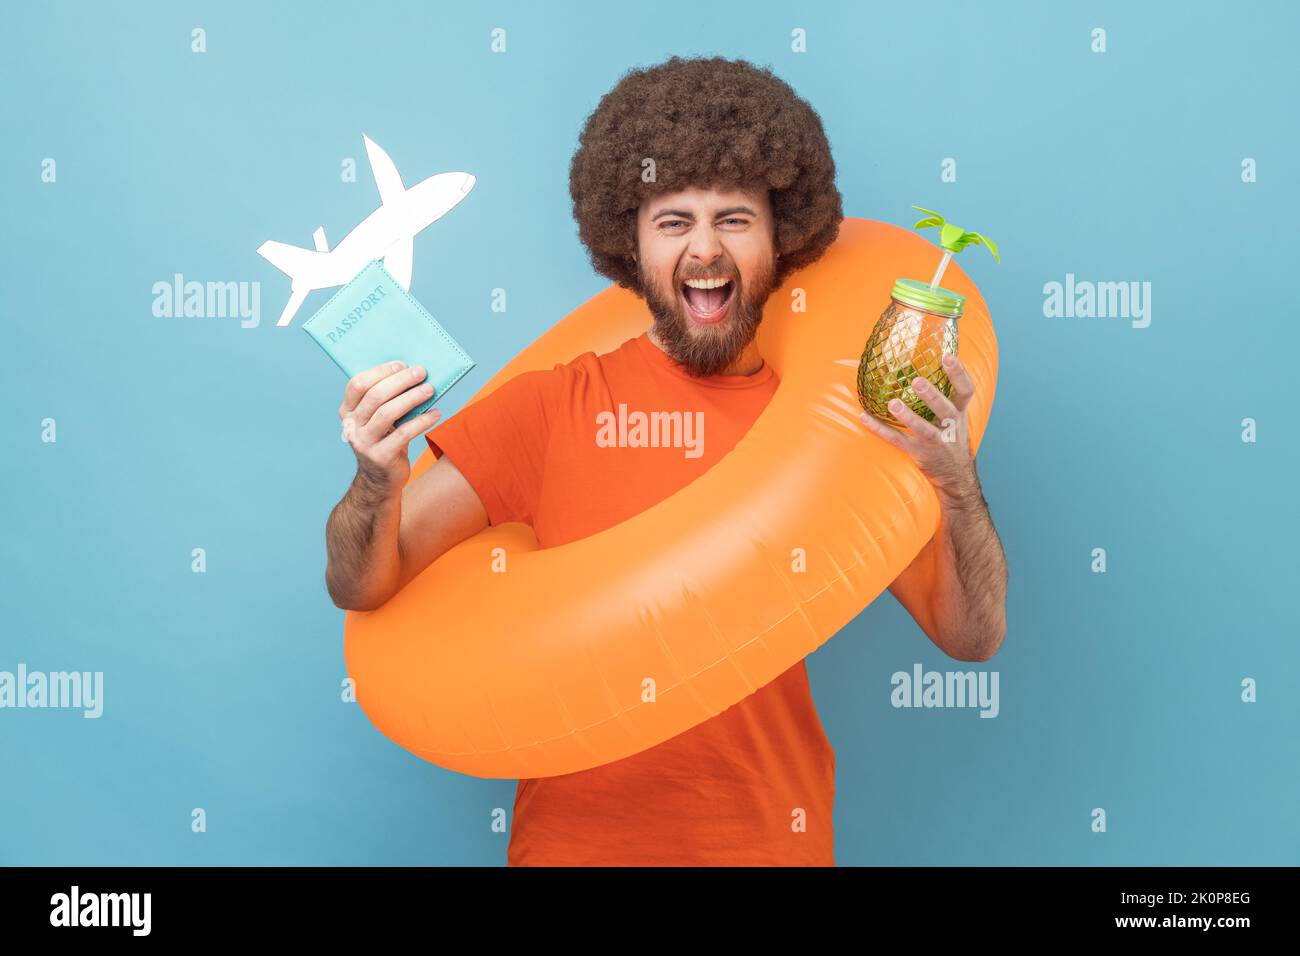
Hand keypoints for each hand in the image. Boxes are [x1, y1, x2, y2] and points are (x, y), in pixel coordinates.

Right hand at [340, 360, 440, 493]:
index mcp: (347, 411)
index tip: (402, 364)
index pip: (357, 384)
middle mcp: (351, 426)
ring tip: (430, 389)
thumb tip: (413, 372)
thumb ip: (387, 399)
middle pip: (375, 396)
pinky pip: (404, 434)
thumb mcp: (380, 419)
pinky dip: (422, 421)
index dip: (380, 372)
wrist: (381, 479)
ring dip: (412, 398)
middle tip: (421, 372)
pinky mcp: (381, 456)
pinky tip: (435, 413)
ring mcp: (364, 442)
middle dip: (400, 381)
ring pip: (388, 413)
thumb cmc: (385, 439)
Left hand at [859, 353, 977, 503]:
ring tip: (893, 403)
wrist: (956, 476)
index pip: (966, 390)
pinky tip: (864, 418)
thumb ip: (946, 396)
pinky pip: (898, 441)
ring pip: (923, 429)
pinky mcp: (919, 453)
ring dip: (908, 417)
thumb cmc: (952, 438)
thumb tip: (927, 363)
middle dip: (932, 396)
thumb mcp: (957, 418)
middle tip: (917, 381)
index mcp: (960, 413)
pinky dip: (880, 430)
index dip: (959, 373)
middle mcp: (951, 426)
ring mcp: (936, 442)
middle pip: (945, 409)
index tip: (947, 356)